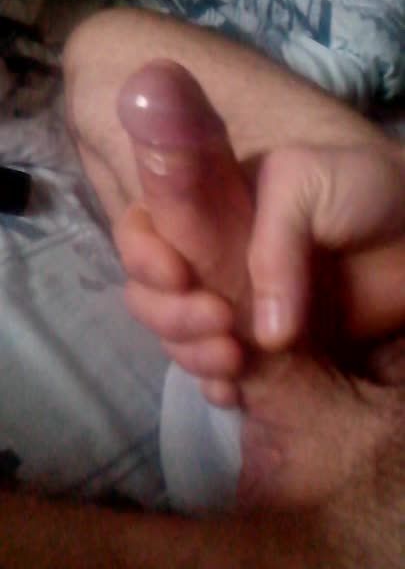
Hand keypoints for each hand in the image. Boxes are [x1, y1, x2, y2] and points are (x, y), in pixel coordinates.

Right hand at [114, 60, 404, 513]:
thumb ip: (271, 245)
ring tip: (236, 359)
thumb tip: (262, 334)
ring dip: (191, 353)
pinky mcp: (259, 345)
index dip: (143, 255)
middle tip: (221, 320)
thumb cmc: (363, 192)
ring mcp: (232, 304)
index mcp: (207, 208)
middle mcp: (208, 258)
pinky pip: (217, 373)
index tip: (178, 275)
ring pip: (177, 337)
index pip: (144, 229)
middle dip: (169, 314)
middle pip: (149, 293)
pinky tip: (235, 391)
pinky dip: (216, 386)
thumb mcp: (305, 184)